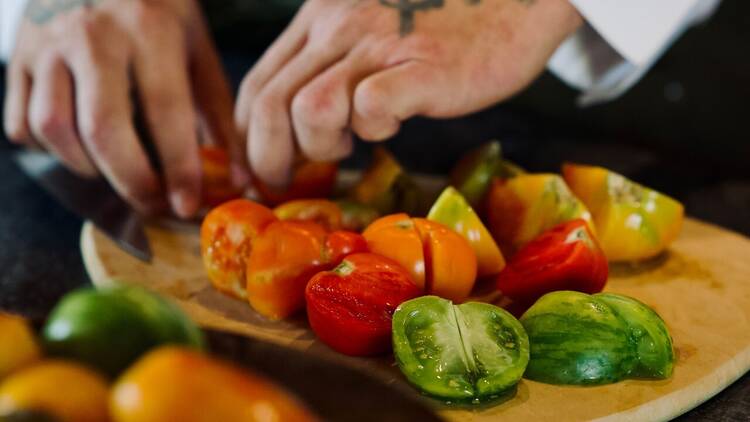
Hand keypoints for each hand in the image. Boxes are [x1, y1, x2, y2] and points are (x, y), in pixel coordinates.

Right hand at [3, 0, 242, 217]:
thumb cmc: (156, 13)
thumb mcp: (196, 51)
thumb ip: (220, 115)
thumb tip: (240, 180)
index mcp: (149, 29)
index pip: (165, 111)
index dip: (178, 168)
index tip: (188, 205)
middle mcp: (93, 35)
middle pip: (103, 129)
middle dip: (132, 182)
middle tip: (154, 204)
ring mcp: (46, 45)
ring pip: (54, 128)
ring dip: (88, 168)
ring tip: (117, 172)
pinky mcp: (17, 58)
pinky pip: (22, 122)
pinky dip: (51, 151)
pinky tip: (81, 150)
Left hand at [236, 0, 582, 187]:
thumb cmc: (445, 18)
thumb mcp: (369, 23)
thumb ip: (332, 59)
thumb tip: (301, 118)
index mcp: (320, 16)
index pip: (257, 83)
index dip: (246, 134)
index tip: (259, 166)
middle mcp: (339, 24)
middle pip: (269, 103)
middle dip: (266, 155)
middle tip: (282, 180)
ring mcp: (379, 44)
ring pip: (308, 111)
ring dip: (320, 144)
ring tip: (350, 143)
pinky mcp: (421, 66)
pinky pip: (370, 109)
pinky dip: (374, 130)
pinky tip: (392, 124)